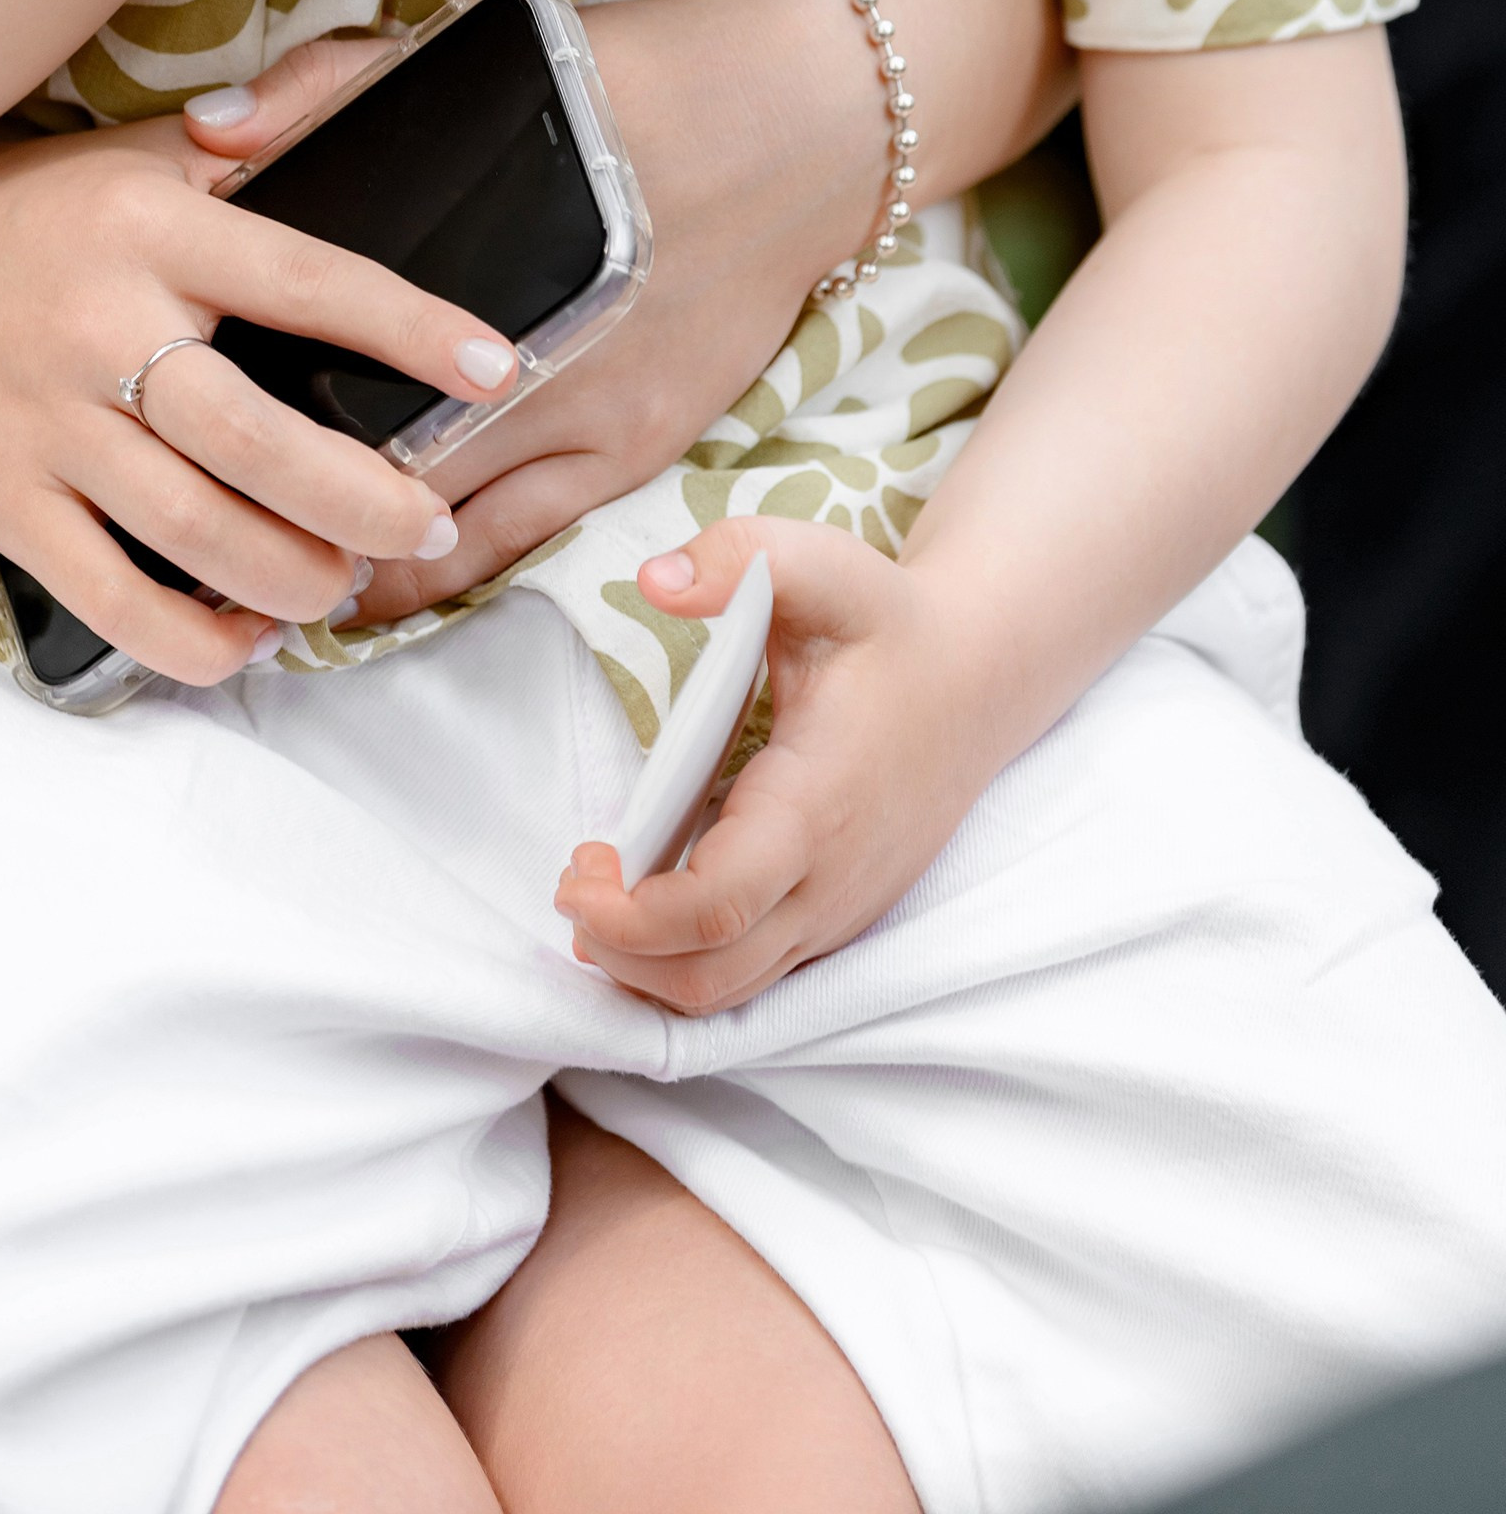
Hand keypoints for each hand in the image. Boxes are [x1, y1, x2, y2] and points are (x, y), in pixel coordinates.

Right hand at [0, 113, 512, 687]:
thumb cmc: (8, 209)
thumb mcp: (125, 153)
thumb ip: (245, 137)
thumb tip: (351, 94)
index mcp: (149, 227)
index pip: (305, 277)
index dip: (407, 325)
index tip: (495, 364)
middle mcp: (101, 325)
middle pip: (259, 437)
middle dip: (367, 498)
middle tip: (429, 522)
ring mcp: (44, 423)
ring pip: (195, 532)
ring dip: (295, 576)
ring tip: (348, 584)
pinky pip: (111, 597)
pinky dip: (192, 636)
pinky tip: (244, 634)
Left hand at [182, 0, 871, 623]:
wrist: (798, 127)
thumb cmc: (632, 81)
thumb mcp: (479, 53)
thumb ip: (332, 85)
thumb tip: (207, 132)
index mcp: (469, 265)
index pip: (333, 367)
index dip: (245, 425)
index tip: (169, 443)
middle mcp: (532, 362)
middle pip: (380, 473)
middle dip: (286, 513)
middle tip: (197, 534)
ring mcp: (591, 422)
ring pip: (448, 536)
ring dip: (360, 562)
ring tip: (269, 581)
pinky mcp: (637, 453)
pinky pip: (525, 543)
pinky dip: (449, 569)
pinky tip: (385, 579)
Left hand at [554, 519, 996, 1011]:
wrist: (978, 679)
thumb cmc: (890, 626)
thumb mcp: (820, 565)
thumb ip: (738, 557)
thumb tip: (655, 580)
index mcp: (816, 805)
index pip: (717, 907)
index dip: (631, 913)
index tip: (577, 867)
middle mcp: (830, 881)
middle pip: (709, 975)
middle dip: (619, 949)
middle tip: (573, 880)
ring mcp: (838, 911)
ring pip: (729, 993)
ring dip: (645, 968)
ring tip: (598, 896)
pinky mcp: (836, 919)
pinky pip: (754, 975)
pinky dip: (686, 963)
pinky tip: (647, 907)